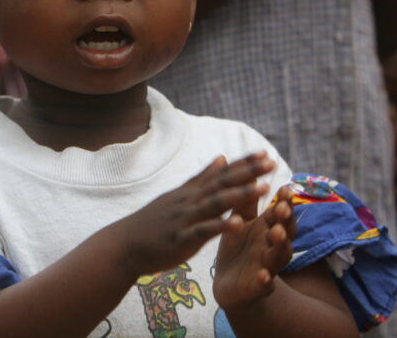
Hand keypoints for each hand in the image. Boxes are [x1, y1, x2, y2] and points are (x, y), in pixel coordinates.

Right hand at [111, 153, 276, 276]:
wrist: (125, 244)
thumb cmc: (154, 222)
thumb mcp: (179, 195)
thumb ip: (202, 178)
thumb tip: (222, 157)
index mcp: (192, 192)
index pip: (221, 173)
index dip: (244, 163)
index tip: (265, 152)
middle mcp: (190, 201)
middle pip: (222, 183)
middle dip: (248, 172)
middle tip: (271, 161)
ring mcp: (186, 218)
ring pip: (216, 203)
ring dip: (240, 194)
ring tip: (262, 187)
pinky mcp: (182, 239)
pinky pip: (204, 231)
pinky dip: (220, 226)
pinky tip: (238, 224)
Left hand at [213, 185, 295, 310]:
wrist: (228, 284)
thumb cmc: (238, 247)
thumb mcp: (240, 220)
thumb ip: (247, 200)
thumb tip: (252, 170)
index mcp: (268, 229)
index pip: (281, 213)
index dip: (285, 202)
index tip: (285, 187)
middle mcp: (272, 246)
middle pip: (286, 232)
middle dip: (285, 220)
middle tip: (281, 207)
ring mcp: (267, 267)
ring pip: (280, 256)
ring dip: (280, 245)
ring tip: (276, 233)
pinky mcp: (257, 287)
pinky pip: (265, 285)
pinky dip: (266, 281)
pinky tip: (264, 276)